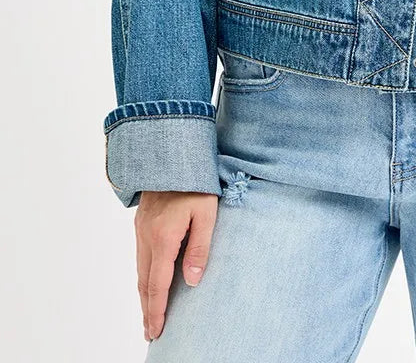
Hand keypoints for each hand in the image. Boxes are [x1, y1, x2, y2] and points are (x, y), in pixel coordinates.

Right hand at [135, 191, 218, 340]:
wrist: (172, 152)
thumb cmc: (195, 181)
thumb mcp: (206, 213)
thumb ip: (200, 248)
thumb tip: (192, 281)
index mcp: (163, 237)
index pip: (158, 284)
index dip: (158, 310)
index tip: (156, 330)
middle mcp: (147, 236)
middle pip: (144, 282)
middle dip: (148, 309)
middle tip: (150, 332)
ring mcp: (141, 229)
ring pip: (140, 269)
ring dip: (144, 294)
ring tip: (149, 314)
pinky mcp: (142, 222)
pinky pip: (140, 256)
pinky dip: (143, 276)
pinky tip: (149, 282)